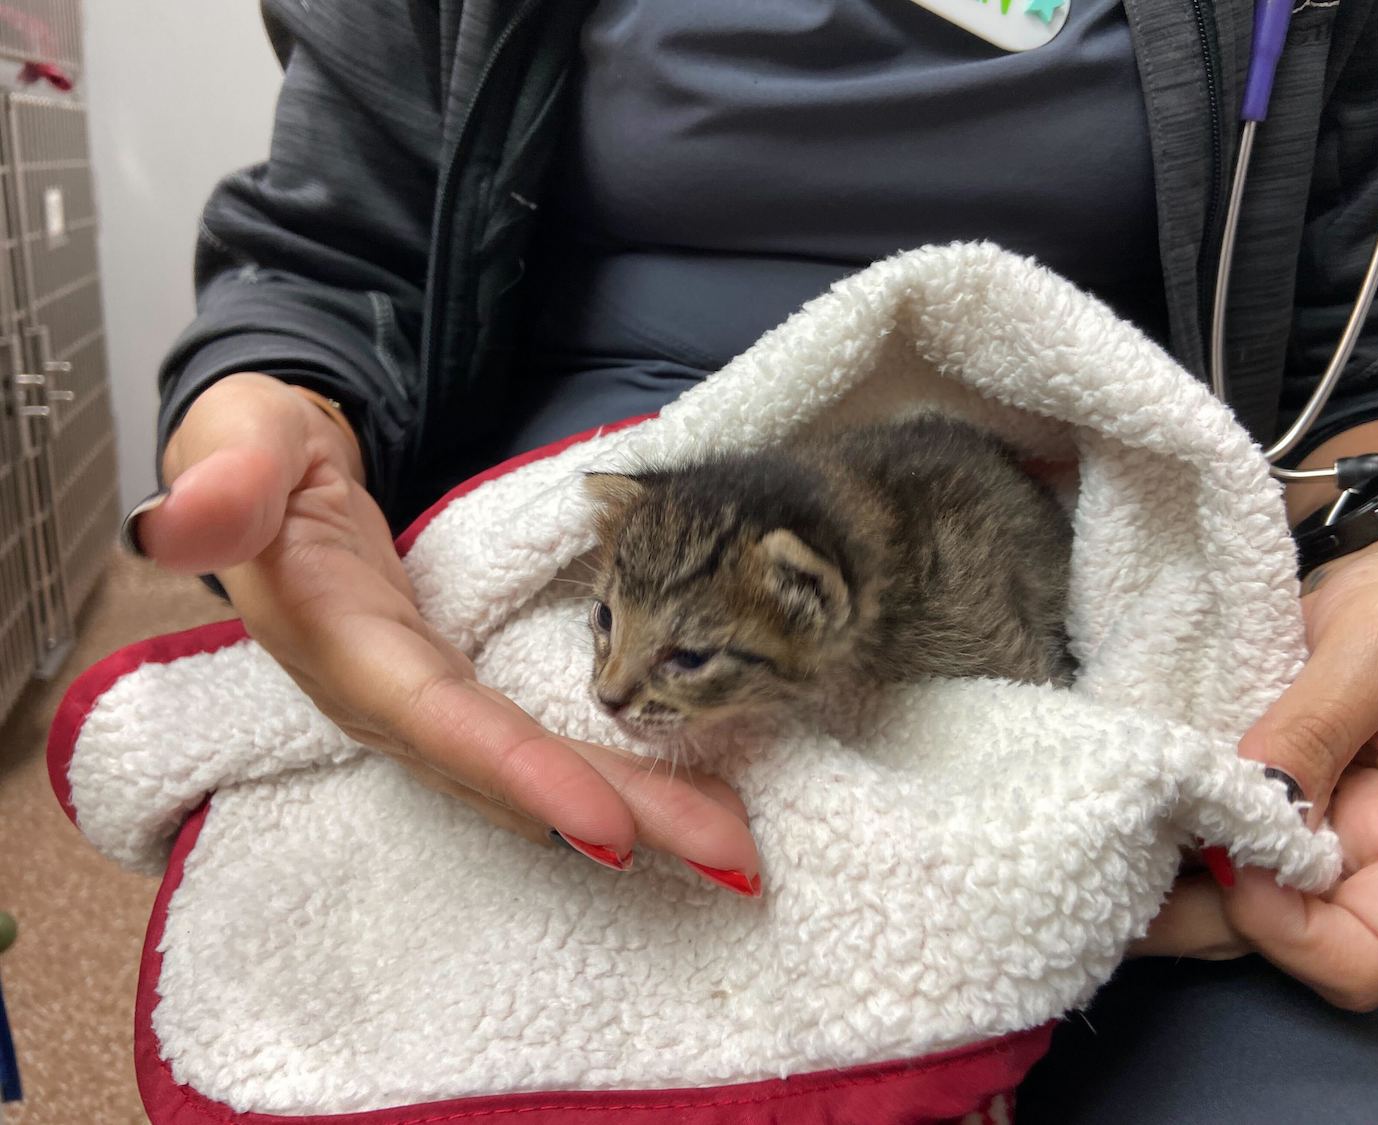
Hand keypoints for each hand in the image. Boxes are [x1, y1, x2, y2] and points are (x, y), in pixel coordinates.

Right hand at [133, 373, 761, 889]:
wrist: (267, 475)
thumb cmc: (260, 457)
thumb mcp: (239, 442)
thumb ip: (225, 479)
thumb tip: (177, 520)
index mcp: (340, 644)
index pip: (439, 722)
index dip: (520, 775)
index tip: (609, 824)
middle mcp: (387, 698)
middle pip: (509, 774)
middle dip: (618, 818)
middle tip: (728, 856)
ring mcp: (424, 708)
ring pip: (532, 779)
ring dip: (634, 817)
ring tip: (732, 849)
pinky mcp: (454, 700)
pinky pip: (535, 756)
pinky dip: (610, 786)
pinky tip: (679, 805)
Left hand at [1136, 512, 1377, 1008]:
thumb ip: (1318, 722)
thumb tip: (1250, 796)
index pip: (1368, 954)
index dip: (1290, 933)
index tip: (1230, 861)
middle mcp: (1374, 853)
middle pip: (1281, 938)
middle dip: (1196, 912)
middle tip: (1108, 861)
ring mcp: (1319, 829)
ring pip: (1235, 898)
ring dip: (1165, 882)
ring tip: (1096, 841)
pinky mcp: (1274, 797)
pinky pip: (1218, 843)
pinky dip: (1167, 836)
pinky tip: (1118, 807)